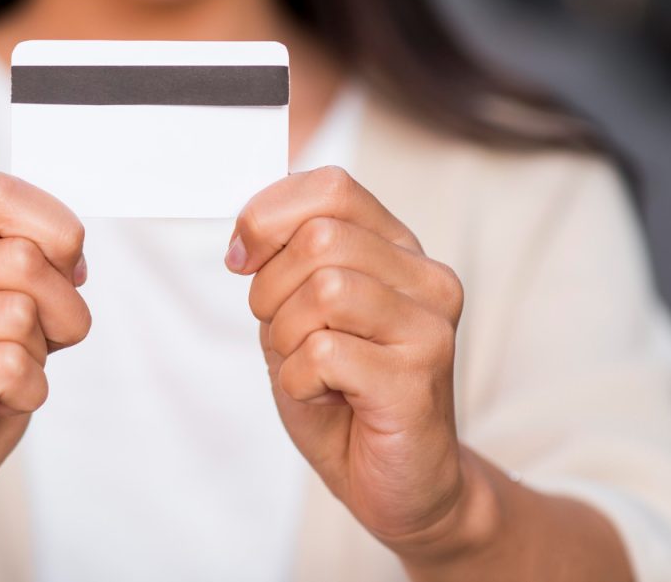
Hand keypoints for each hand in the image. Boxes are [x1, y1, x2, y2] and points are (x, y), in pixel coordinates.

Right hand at [0, 173, 89, 554]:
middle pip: (23, 260)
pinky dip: (25, 394)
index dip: (54, 232)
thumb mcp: (8, 309)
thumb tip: (72, 250)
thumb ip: (33, 266)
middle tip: (35, 349)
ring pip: (20, 315)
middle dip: (60, 311)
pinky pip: (10, 368)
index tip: (62, 275)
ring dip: (37, 360)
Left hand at [227, 166, 469, 555]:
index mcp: (398, 249)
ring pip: (323, 290)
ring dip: (286, 337)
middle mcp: (426, 278)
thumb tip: (248, 230)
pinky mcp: (417, 378)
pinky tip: (324, 397)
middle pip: (319, 238)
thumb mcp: (301, 312)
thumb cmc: (344, 393)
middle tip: (284, 335)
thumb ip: (286, 259)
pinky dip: (298, 380)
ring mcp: (429, 327)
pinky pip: (323, 353)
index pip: (331, 187)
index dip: (269, 215)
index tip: (242, 259)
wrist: (398, 483)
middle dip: (271, 289)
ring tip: (308, 368)